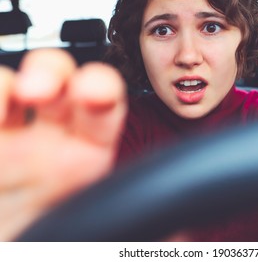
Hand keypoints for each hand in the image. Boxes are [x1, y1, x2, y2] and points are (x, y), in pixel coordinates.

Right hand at [0, 49, 126, 240]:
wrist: (22, 248)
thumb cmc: (64, 244)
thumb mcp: (112, 239)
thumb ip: (143, 233)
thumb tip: (181, 235)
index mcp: (87, 158)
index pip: (102, 109)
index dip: (102, 91)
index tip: (95, 95)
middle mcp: (51, 143)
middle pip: (60, 83)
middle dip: (56, 72)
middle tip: (43, 90)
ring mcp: (12, 144)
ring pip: (13, 87)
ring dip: (11, 81)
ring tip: (16, 94)